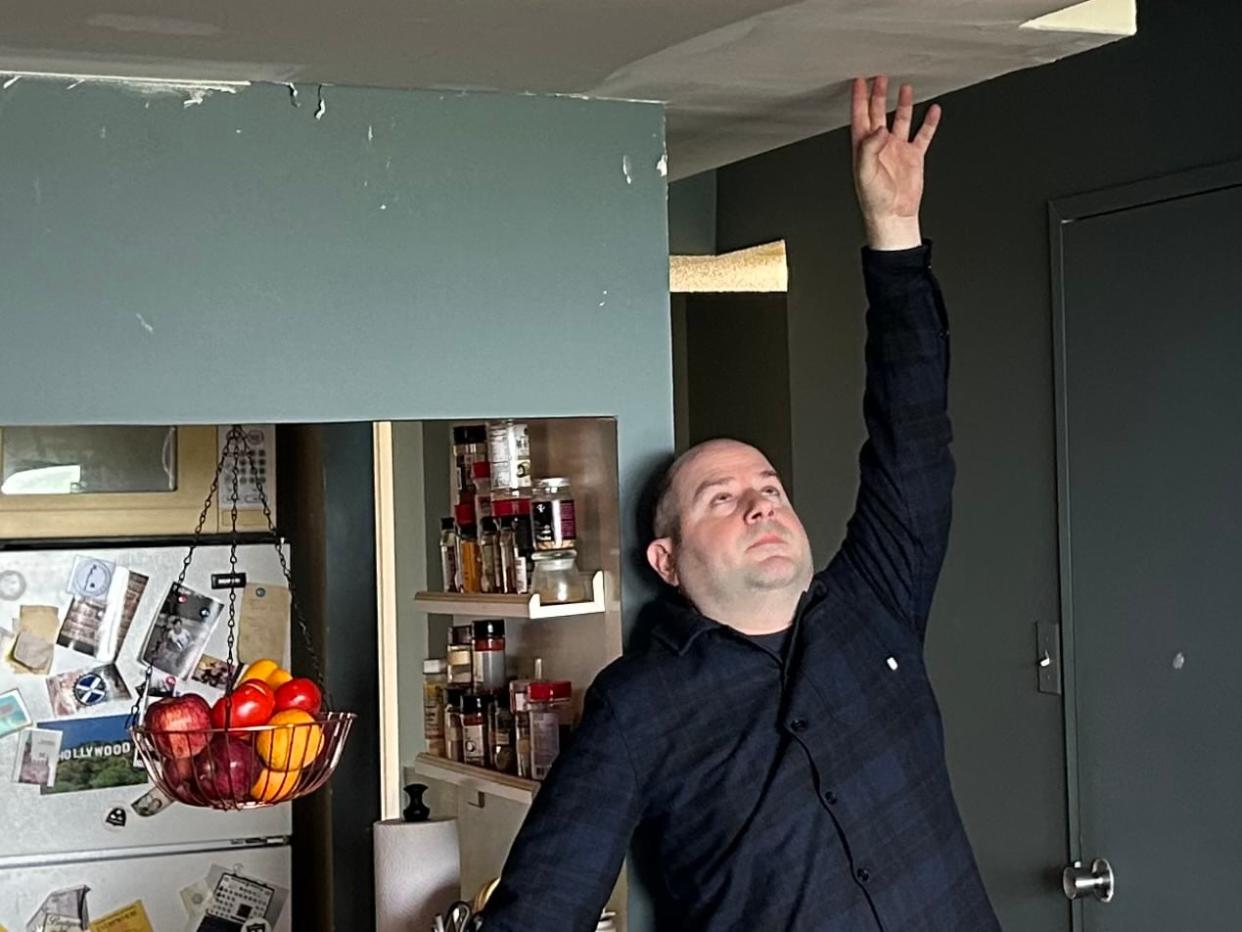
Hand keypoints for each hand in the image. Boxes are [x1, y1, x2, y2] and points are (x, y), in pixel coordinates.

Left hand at [851, 76, 940, 249]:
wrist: (893, 215)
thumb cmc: (874, 199)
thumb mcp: (865, 172)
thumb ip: (869, 148)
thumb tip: (880, 128)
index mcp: (864, 147)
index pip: (860, 116)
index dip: (859, 98)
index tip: (859, 81)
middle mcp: (880, 145)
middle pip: (878, 113)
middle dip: (879, 95)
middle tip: (881, 77)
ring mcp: (897, 149)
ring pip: (900, 120)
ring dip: (903, 104)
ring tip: (905, 88)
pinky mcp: (913, 157)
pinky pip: (923, 135)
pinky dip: (928, 122)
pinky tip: (933, 110)